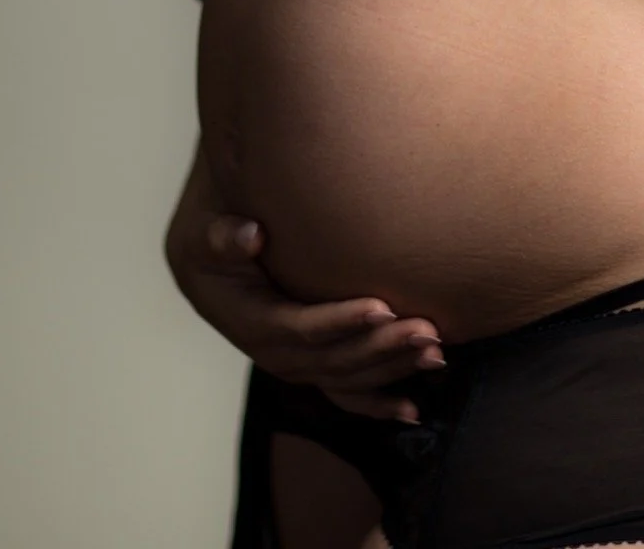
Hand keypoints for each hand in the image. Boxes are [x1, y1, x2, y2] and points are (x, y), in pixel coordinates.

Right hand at [164, 141, 444, 420]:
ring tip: (437, 354)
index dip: (340, 321)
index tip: (383, 306)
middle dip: (381, 348)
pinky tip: (411, 410)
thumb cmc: (214, 237)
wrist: (210, 255)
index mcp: (250, 322)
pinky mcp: (309, 362)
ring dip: (392, 368)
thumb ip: (222, 237)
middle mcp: (273, 353)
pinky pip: (344, 391)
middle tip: (427, 330)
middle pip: (332, 359)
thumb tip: (251, 235)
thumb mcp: (206, 233)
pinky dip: (377, 402)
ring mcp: (294, 362)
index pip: (299, 328)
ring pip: (346, 378)